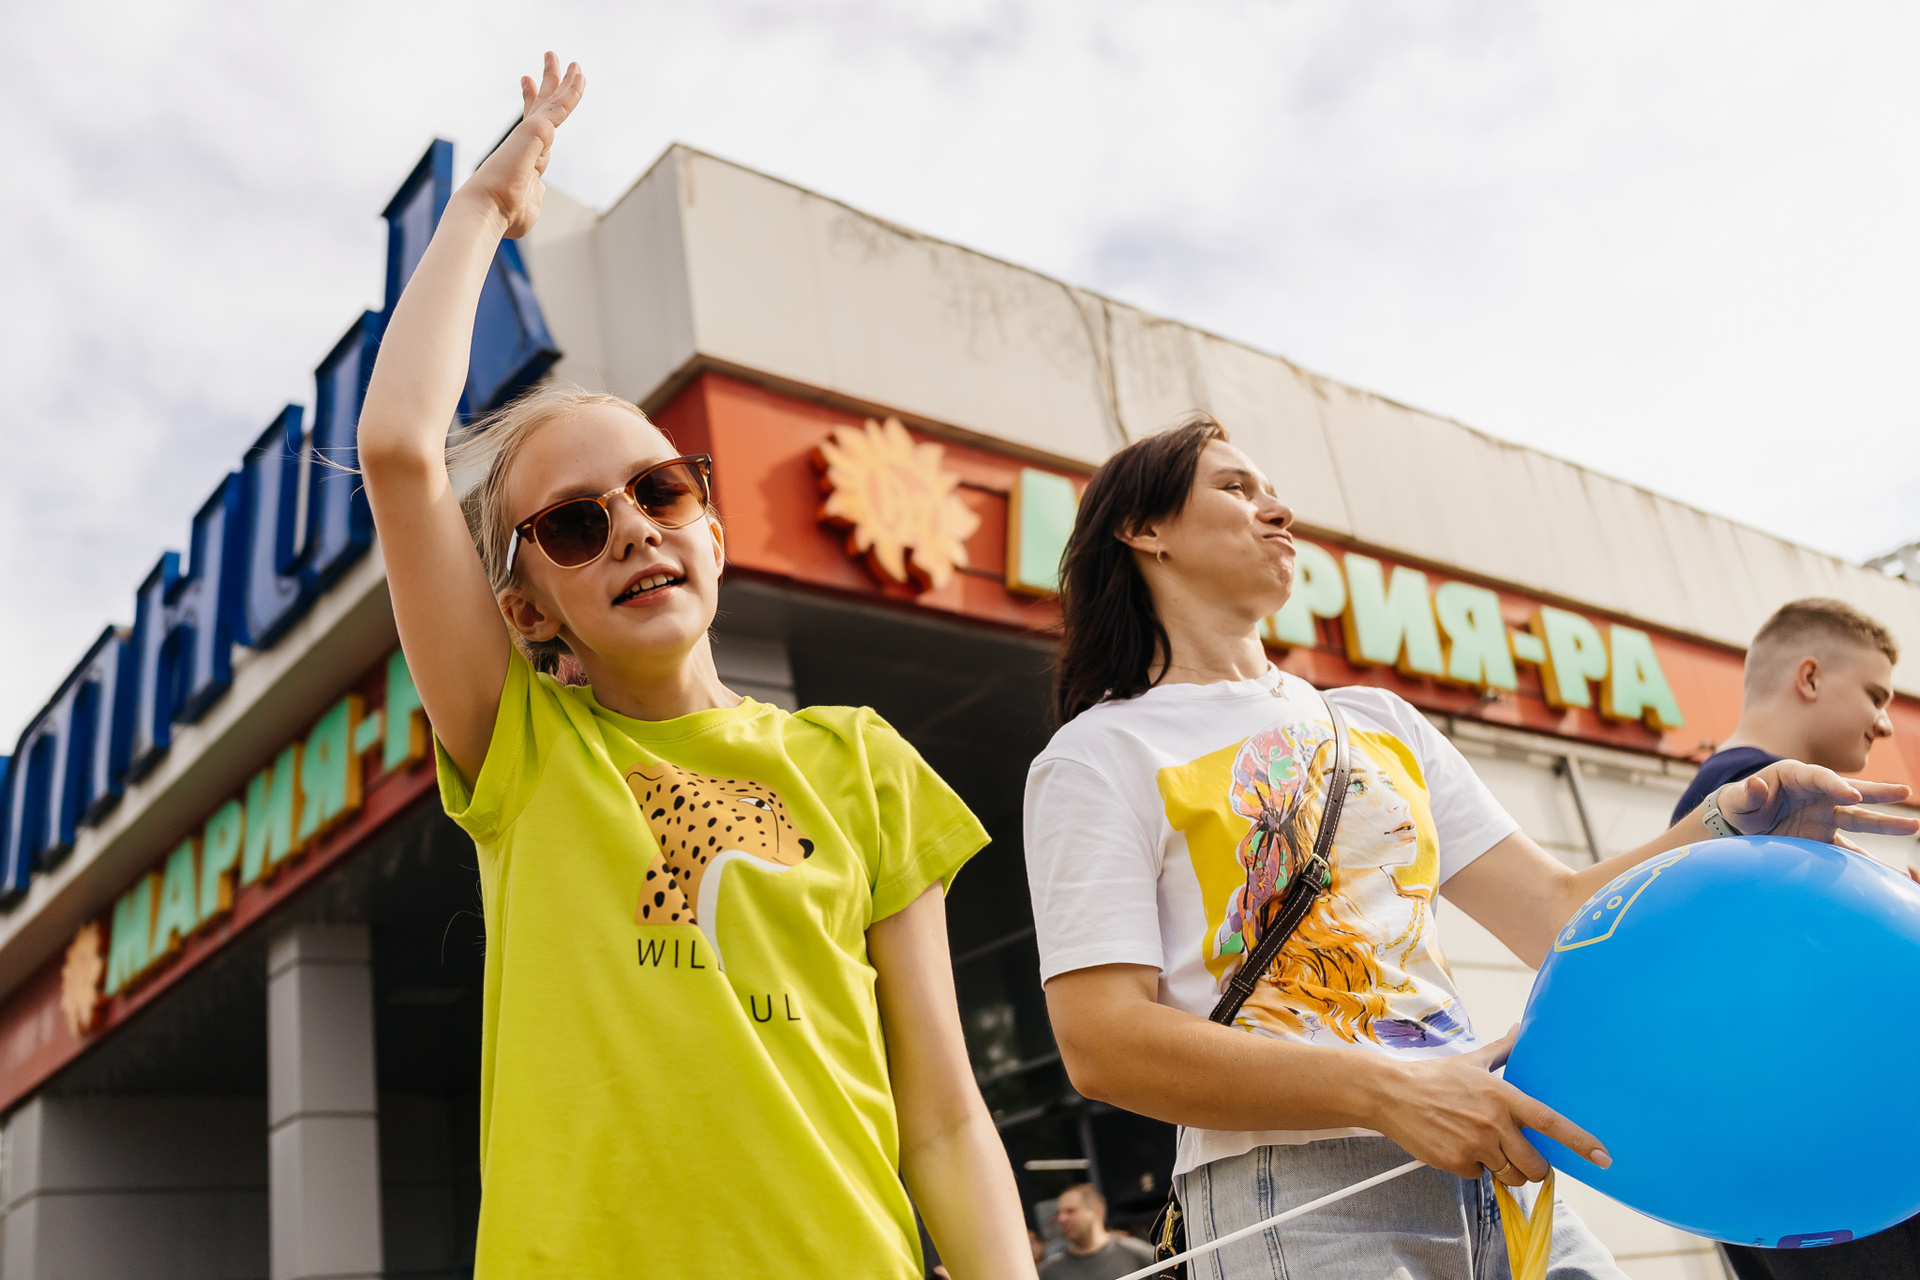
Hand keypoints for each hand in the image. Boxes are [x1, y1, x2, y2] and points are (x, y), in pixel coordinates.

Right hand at [460, 52, 585, 238]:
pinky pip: (561, 108)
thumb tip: (538, 188)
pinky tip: (579, 78)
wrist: (488, 209)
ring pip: (553, 101)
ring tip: (572, 61)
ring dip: (562, 78)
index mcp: (524, 154)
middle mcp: (526, 139)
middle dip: (547, 81)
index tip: (527, 81)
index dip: (532, 100)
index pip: (532, 122)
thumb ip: (535, 193)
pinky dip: (572, 92)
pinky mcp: (538, 132)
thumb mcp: (527, 205)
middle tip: (550, 58)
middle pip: (541, 104)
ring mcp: (531, 134)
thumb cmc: (504, 214)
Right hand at [1369, 1028, 1609, 1185]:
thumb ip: (1503, 1050)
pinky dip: (1473, 1168)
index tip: (1603, 1157)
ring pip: (1511, 1176)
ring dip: (1504, 1168)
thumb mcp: (1473, 1060)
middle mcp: (1494, 1123)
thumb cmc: (1434, 1077)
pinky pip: (1480, 1177)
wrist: (1390, 1093)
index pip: (1549, 1122)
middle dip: (1533, 1167)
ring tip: (1482, 1147)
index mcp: (1503, 1097)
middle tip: (1520, 1157)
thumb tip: (1521, 1027)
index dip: (1579, 1141)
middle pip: (1535, 1166)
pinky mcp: (1457, 1163)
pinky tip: (1457, 1147)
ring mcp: (1476, 1146)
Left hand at [1719, 761, 1919, 852]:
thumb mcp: (1736, 799)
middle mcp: (1817, 795)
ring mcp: (1824, 817)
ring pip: (1858, 820)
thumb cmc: (1739, 804)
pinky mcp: (1824, 839)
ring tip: (1913, 827)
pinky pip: (1850, 849)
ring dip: (1885, 825)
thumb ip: (1746, 794)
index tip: (1853, 795)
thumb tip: (1755, 785)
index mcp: (1796, 776)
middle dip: (1877, 793)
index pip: (1820, 778)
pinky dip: (1869, 861)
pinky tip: (1891, 872)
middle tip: (1904, 792)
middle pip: (1851, 793)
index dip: (1836, 785)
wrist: (1742, 824)